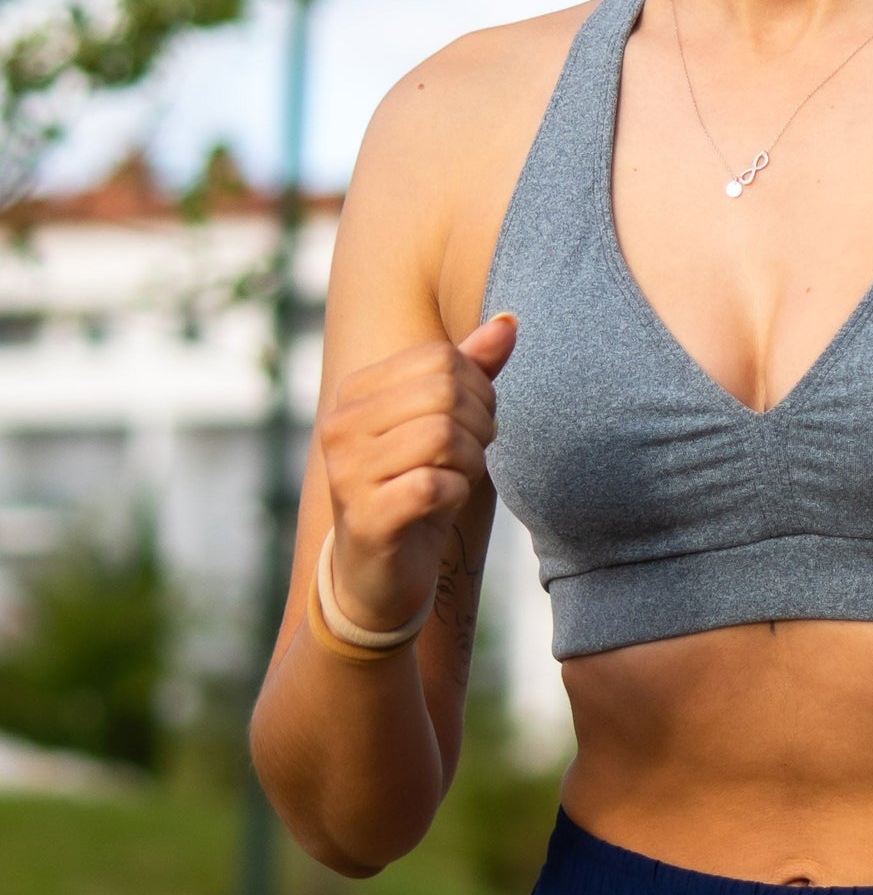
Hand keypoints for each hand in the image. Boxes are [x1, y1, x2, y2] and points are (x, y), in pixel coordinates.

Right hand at [317, 313, 516, 632]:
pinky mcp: (365, 517)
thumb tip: (510, 321)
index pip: (440, 357)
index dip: (478, 385)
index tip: (477, 419)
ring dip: (471, 459)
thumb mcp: (445, 421)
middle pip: (443, 391)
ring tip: (459, 476)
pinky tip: (444, 502)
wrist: (379, 572)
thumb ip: (473, 370)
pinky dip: (457, 492)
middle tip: (475, 451)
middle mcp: (340, 425)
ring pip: (442, 435)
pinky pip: (434, 484)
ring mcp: (347, 473)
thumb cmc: (416, 484)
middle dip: (479, 422)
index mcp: (356, 392)